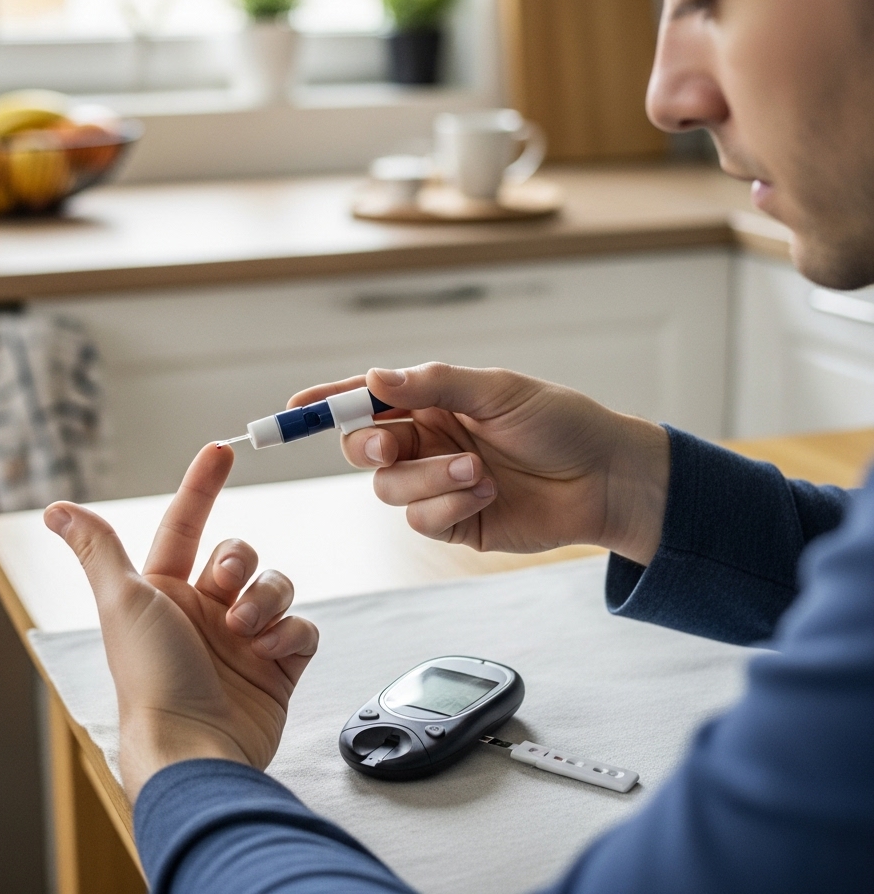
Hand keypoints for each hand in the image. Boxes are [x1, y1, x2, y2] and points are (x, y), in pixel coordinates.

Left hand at [44, 443, 318, 801]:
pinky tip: (268, 651)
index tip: (220, 450)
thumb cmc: (151, 677)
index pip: (187, 526)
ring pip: (276, 586)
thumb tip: (56, 508)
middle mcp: (205, 614)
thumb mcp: (122, 601)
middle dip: (238, 562)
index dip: (201, 486)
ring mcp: (243, 640)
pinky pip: (302, 627)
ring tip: (246, 629)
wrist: (194, 748)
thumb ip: (98, 549)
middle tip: (223, 587)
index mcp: (166, 595)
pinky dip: (289, 633)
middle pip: (240, 555)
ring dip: (266, 599)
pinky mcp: (278, 667)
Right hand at [290, 363, 669, 564]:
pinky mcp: (454, 522)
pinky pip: (421, 519)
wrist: (605, 478)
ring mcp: (438, 483)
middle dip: (370, 443)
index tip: (294, 408)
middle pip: (365, 446)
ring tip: (476, 470)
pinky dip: (447, 505)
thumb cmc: (558, 421)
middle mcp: (428, 440)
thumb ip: (435, 384)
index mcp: (433, 401)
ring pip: (389, 487)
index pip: (368, 398)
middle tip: (392, 441)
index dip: (328, 402)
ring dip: (427, 478)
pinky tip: (485, 492)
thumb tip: (376, 377)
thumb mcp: (497, 390)